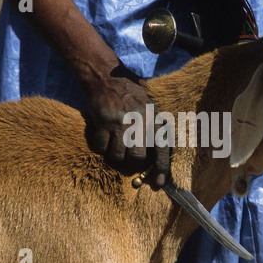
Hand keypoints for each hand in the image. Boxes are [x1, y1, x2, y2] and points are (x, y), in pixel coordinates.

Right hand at [86, 64, 169, 186]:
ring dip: (115, 158)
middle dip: (132, 166)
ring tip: (115, 150)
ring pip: (117, 156)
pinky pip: (100, 147)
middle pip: (137, 158)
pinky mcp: (103, 122)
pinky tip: (103, 140)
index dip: (160, 169)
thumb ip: (155, 128)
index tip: (158, 185)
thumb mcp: (151, 106)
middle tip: (128, 163)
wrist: (107, 77)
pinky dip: (100, 148)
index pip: (162, 150)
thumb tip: (156, 158)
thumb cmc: (132, 95)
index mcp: (154, 119)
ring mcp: (120, 123)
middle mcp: (139, 122)